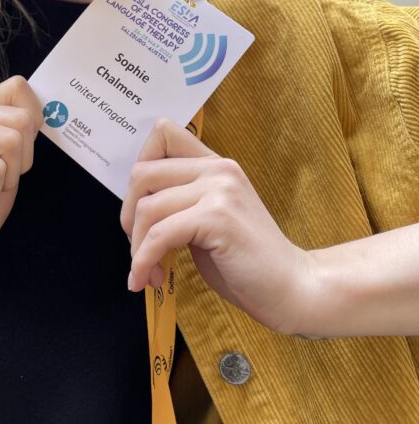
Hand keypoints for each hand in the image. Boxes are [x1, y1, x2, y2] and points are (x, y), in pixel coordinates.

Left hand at [120, 119, 314, 333]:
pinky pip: (160, 235)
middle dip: (128, 214)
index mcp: (217, 164)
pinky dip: (144, 261)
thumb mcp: (210, 219)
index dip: (140, 167)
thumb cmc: (247, 261)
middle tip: (138, 246)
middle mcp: (219, 169)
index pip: (163, 133)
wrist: (294, 289)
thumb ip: (181, 202)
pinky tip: (146, 280)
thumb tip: (134, 206)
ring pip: (147, 208)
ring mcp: (219, 191)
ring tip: (146, 272)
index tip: (139, 205)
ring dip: (136, 247)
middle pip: (142, 173)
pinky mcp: (217, 218)